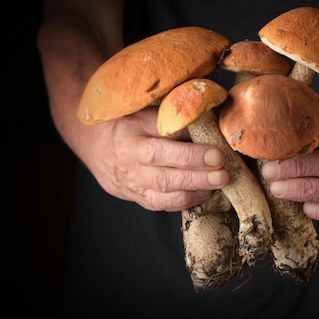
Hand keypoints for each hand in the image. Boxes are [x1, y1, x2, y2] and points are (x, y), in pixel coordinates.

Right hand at [81, 107, 229, 211]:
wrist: (95, 142)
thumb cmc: (127, 121)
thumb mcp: (144, 112)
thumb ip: (171, 120)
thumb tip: (208, 123)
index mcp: (131, 138)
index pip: (162, 150)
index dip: (191, 155)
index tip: (217, 154)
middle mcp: (131, 165)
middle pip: (165, 177)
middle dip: (198, 177)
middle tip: (223, 174)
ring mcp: (134, 185)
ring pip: (165, 196)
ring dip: (195, 191)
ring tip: (218, 184)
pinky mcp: (138, 198)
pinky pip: (163, 205)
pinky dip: (185, 201)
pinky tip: (204, 193)